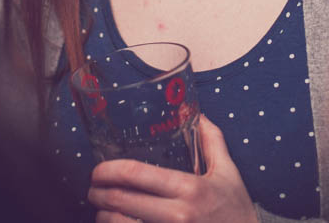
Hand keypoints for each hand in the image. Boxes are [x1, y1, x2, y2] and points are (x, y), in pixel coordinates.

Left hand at [88, 115, 257, 222]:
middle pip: (121, 201)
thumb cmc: (236, 210)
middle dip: (97, 194)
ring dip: (102, 218)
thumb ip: (213, 142)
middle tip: (92, 189)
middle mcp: (178, 214)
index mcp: (190, 188)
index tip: (97, 170)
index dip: (109, 171)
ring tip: (101, 211)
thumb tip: (200, 115)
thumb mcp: (228, 173)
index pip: (137, 174)